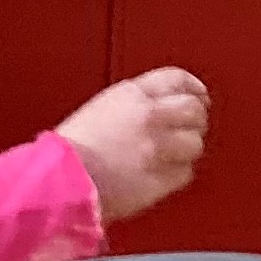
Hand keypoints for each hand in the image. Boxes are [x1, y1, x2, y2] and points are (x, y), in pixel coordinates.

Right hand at [56, 67, 210, 221]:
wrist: (61, 181)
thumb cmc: (70, 151)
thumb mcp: (101, 109)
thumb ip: (133, 105)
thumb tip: (159, 109)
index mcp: (132, 94)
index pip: (176, 79)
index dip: (193, 87)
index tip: (199, 95)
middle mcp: (150, 116)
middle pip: (193, 110)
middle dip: (196, 120)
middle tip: (192, 129)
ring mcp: (158, 147)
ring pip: (195, 143)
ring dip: (188, 149)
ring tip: (174, 156)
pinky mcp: (161, 177)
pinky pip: (185, 173)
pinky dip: (178, 173)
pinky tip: (165, 174)